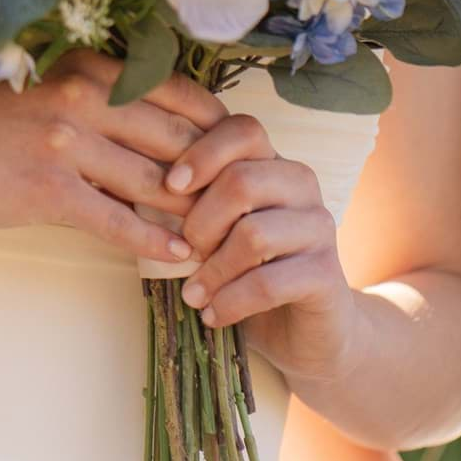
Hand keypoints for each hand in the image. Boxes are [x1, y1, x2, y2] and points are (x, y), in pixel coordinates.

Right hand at [0, 50, 227, 263]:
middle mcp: (83, 96)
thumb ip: (97, 104)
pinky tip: (179, 258)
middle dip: (219, 178)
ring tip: (224, 241)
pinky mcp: (46, 190)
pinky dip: (156, 243)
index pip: (180, 94)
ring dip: (195, 217)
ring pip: (157, 184)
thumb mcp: (41, 93)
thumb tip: (158, 134)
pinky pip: (119, 222)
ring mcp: (65, 142)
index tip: (241, 158)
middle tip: (247, 207)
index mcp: (87, 67)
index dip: (220, 131)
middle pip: (180, 140)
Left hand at [167, 110, 358, 383]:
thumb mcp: (217, 228)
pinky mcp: (327, 275)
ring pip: (253, 234)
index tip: (171, 185)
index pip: (243, 130)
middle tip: (184, 253)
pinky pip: (267, 283)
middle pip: (241, 181)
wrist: (304, 330)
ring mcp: (320, 228)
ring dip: (212, 270)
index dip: (201, 153)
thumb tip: (132, 183)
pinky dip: (230, 302)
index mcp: (273, 164)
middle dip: (200, 222)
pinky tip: (212, 315)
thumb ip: (190, 201)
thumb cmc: (245, 270)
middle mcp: (302, 187)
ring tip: (193, 293)